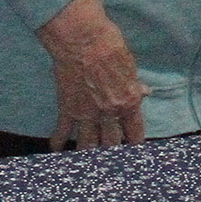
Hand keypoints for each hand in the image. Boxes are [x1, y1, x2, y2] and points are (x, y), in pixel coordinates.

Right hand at [35, 0, 146, 148]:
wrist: (82, 39)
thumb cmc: (110, 46)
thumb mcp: (130, 66)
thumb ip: (135, 85)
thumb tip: (145, 92)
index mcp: (128, 103)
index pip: (135, 132)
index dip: (135, 143)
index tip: (134, 150)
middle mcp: (109, 114)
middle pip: (111, 143)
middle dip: (112, 152)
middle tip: (111, 162)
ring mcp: (86, 114)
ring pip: (88, 145)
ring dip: (88, 153)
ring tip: (87, 162)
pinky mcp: (67, 109)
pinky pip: (62, 131)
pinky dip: (58, 142)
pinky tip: (55, 149)